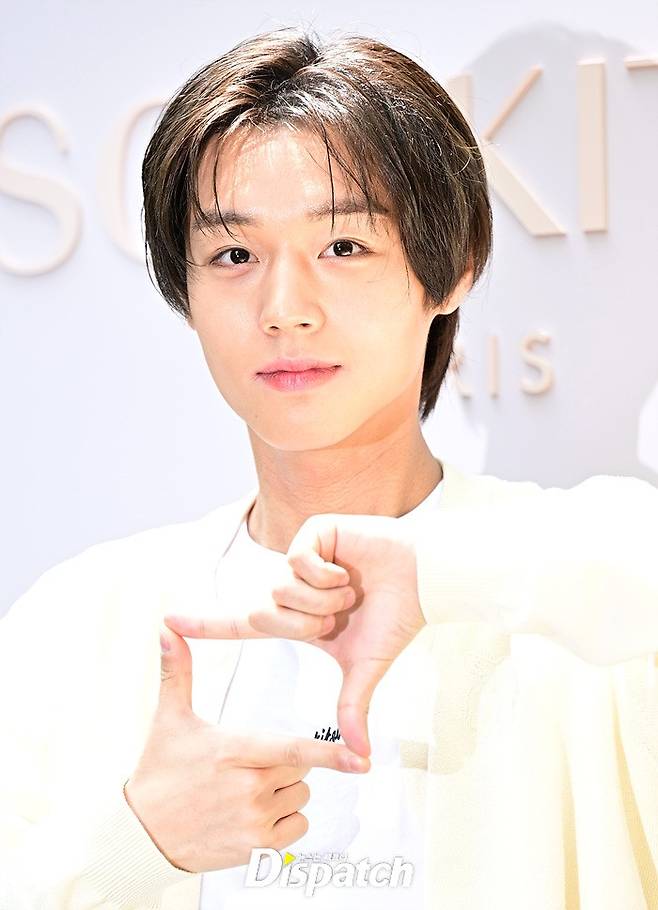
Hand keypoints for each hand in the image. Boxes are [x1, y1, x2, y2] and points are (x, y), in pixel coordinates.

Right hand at [124, 624, 369, 873]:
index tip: (361, 758)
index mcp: (233, 750)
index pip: (292, 748)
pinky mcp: (257, 848)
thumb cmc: (160, 773)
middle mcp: (249, 787)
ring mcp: (254, 821)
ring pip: (300, 794)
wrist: (142, 834)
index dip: (330, 753)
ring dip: (285, 790)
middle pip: (299, 765)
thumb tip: (166, 629)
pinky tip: (254, 814)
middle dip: (284, 760)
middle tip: (250, 763)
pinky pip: (297, 826)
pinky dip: (285, 820)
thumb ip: (178, 671)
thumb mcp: (170, 719)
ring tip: (245, 790)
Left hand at [164, 513, 424, 758]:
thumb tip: (361, 758)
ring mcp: (300, 559)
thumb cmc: (394, 620)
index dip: (205, 624)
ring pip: (279, 588)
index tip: (166, 621)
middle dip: (305, 623)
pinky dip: (325, 573)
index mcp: (296, 618)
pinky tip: (346, 567)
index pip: (241, 625)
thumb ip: (351, 707)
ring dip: (321, 598)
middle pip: (262, 614)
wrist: (424, 583)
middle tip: (339, 615)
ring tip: (349, 589)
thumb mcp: (364, 668)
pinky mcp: (313, 532)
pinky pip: (297, 560)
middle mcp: (291, 588)